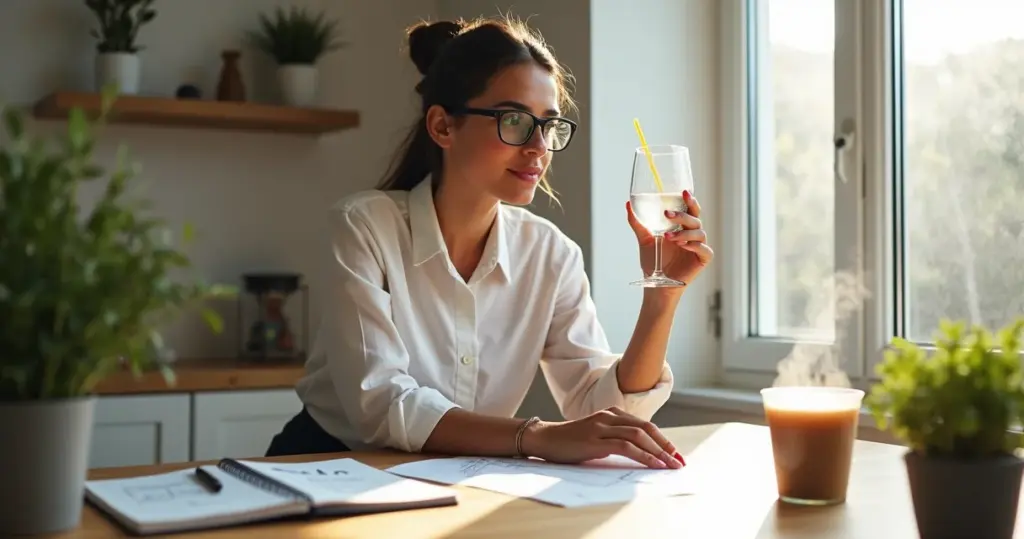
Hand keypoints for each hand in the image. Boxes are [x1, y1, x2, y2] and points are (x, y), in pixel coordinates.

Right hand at [520, 407, 684, 468]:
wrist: (545, 438)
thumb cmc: (571, 441)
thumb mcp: (597, 436)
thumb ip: (615, 439)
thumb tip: (639, 453)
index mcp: (612, 413)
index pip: (645, 425)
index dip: (663, 440)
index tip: (675, 454)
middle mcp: (610, 416)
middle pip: (646, 428)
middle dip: (666, 445)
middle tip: (679, 460)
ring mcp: (602, 426)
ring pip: (639, 436)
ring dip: (658, 451)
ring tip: (671, 465)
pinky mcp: (595, 439)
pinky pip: (626, 446)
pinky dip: (643, 455)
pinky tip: (653, 464)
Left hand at [626, 190, 713, 284]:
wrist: (656, 282)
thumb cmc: (653, 260)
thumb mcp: (644, 238)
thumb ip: (637, 222)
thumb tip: (628, 204)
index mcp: (682, 227)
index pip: (690, 210)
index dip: (690, 200)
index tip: (684, 192)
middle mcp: (693, 234)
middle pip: (695, 218)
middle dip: (683, 214)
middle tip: (667, 214)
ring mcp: (699, 246)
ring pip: (699, 232)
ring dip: (684, 232)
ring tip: (668, 237)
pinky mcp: (703, 259)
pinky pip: (704, 249)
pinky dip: (695, 245)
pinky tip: (683, 245)